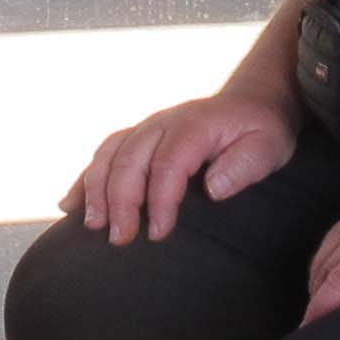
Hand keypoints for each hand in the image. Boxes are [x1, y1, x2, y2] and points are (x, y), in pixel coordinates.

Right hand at [68, 90, 299, 244]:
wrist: (251, 100)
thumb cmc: (261, 128)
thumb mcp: (268, 145)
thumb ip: (244, 165)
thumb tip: (213, 188)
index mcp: (193, 126)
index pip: (168, 164)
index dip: (159, 200)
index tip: (158, 232)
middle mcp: (162, 123)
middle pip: (129, 160)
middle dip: (120, 201)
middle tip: (120, 239)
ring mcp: (146, 128)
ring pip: (109, 155)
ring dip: (96, 190)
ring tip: (92, 225)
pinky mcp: (138, 138)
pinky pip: (104, 154)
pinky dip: (85, 179)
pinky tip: (70, 204)